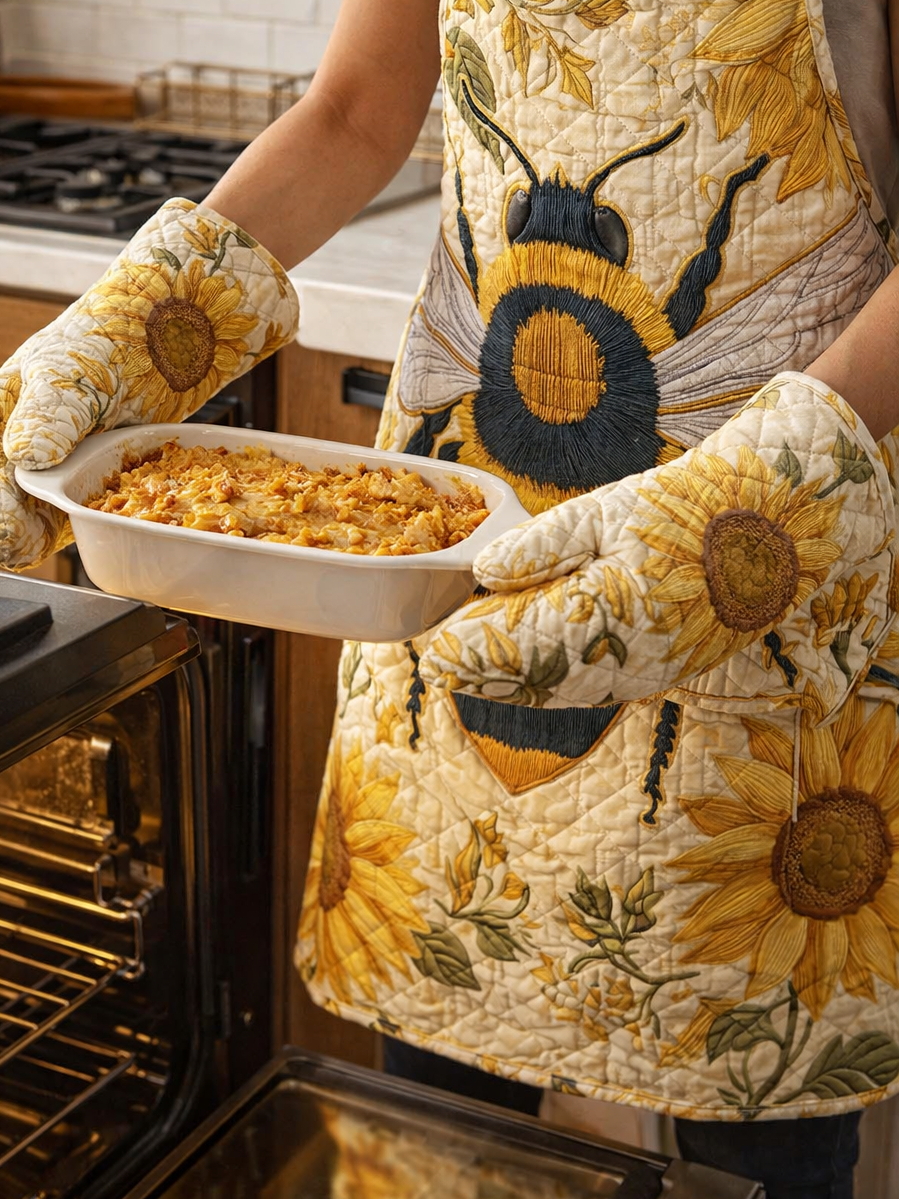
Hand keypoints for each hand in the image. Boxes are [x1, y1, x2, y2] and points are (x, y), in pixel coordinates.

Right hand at [0, 199, 296, 570]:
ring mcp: (69, 462)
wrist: (185, 323)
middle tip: (26, 550)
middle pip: (6, 498)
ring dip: (54, 532)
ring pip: (49, 511)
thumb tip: (23, 457)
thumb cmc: (119, 329)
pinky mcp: (108, 476)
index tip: (4, 533)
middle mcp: (30, 441)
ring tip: (61, 547)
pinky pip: (95, 508)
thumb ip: (50, 410)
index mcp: (4, 409)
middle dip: (11, 529)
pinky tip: (112, 531)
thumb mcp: (76, 364)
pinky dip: (100, 523)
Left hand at [419, 374, 897, 720]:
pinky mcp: (663, 673)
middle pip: (537, 679)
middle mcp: (633, 655)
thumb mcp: (605, 509)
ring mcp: (651, 672)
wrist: (767, 523)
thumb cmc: (684, 505)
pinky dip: (552, 686)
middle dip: (483, 671)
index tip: (433, 645)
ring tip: (468, 668)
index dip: (472, 650)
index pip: (522, 645)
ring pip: (564, 693)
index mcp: (615, 610)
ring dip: (512, 683)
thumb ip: (542, 545)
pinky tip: (525, 673)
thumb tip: (483, 571)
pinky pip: (594, 691)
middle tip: (439, 659)